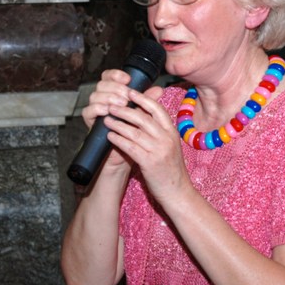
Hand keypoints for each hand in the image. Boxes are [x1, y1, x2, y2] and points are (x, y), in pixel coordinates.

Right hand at [81, 69, 140, 170]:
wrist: (126, 153)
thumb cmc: (134, 131)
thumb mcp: (143, 115)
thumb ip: (148, 101)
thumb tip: (159, 89)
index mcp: (114, 92)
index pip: (109, 76)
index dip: (116, 74)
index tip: (127, 79)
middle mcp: (103, 98)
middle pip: (102, 83)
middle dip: (115, 87)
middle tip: (127, 96)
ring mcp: (95, 109)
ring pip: (95, 95)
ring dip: (108, 97)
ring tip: (121, 104)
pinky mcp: (90, 121)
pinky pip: (88, 111)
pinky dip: (97, 109)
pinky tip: (107, 111)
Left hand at [103, 87, 191, 204]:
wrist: (178, 192)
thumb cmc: (171, 169)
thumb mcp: (170, 145)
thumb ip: (159, 131)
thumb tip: (144, 115)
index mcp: (172, 132)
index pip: (157, 109)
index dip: (143, 98)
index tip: (130, 92)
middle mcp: (167, 138)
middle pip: (143, 118)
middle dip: (125, 110)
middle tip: (112, 105)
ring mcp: (158, 150)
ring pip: (134, 132)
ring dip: (118, 124)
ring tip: (106, 119)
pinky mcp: (149, 163)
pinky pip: (130, 147)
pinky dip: (118, 139)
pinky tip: (110, 136)